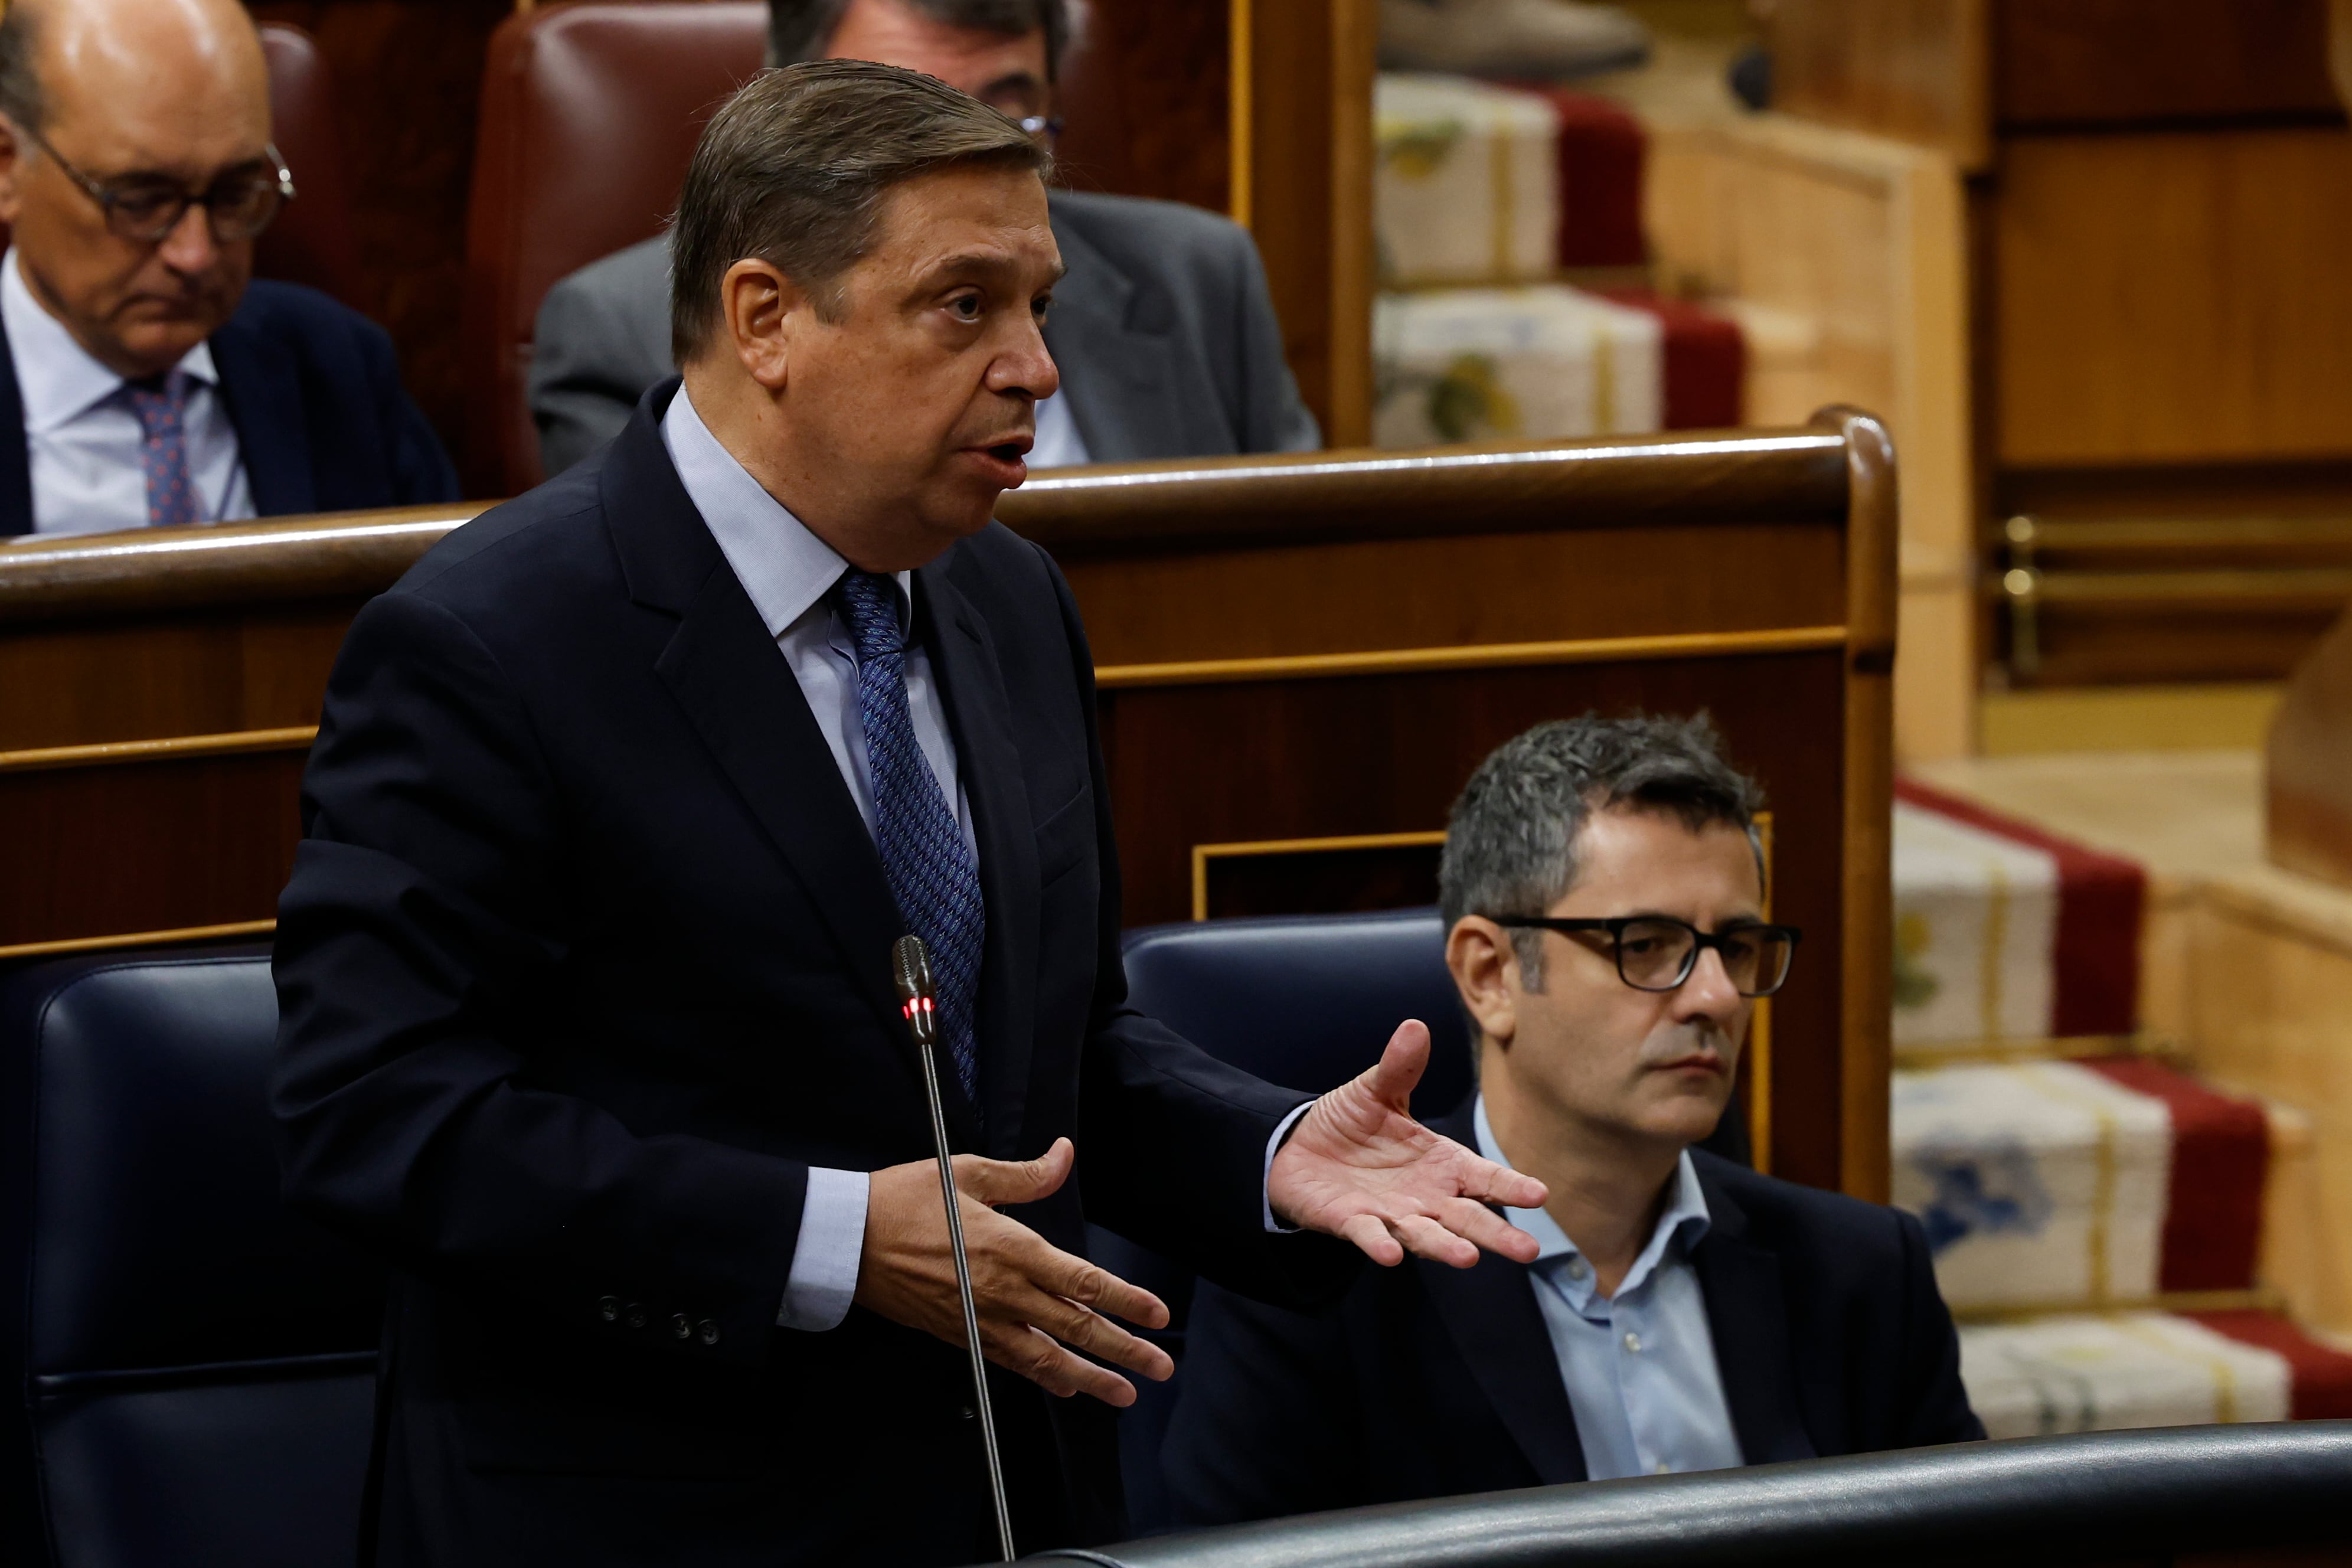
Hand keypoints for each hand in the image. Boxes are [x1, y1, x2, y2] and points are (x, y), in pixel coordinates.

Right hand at [853, 1136, 1173, 1406]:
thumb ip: (1024, 1175)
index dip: (1125, 1300)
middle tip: (1160, 1368)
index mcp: (1011, 1247)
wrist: (847, 1240)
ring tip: (1124, 1394)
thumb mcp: (966, 1172)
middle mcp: (1002, 1290)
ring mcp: (980, 1318)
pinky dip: (1042, 1376)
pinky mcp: (959, 1334)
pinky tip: (1064, 1386)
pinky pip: (1010, 1361)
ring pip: (1046, 1355)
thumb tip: (1064, 1155)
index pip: (1082, 1280)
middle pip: (1075, 1326)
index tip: (1158, 1315)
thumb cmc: (903, 1199)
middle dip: (1123, 1349)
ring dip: (1090, 1377)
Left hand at [1268, 1020, 1548, 1268]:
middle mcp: (1424, 1196)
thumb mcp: (1376, 1091)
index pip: (1484, 1177)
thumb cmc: (1349, 1123)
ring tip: (1468, 1258)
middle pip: (1467, 1218)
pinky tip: (1391, 1255)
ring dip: (1445, 1247)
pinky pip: (1369, 1236)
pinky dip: (1379, 1245)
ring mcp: (1391, 1214)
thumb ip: (1400, 1067)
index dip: (1511, 1186)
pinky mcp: (1351, 1224)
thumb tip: (1415, 1026)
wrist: (1297, 1148)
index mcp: (1440, 1163)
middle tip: (1528, 1249)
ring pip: (1425, 1235)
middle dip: (1496, 1233)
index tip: (1540, 1194)